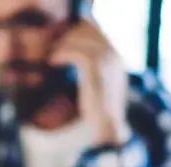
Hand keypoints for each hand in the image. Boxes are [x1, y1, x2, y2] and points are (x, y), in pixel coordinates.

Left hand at [51, 19, 130, 146]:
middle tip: (55, 46)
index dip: (80, 33)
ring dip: (65, 43)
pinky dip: (62, 53)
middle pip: (91, 31)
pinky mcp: (96, 71)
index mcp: (117, 62)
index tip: (63, 42)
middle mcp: (115, 59)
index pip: (99, 33)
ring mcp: (107, 64)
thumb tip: (75, 61)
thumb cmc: (98, 114)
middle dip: (71, 35)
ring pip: (83, 39)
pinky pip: (76, 52)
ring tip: (53, 55)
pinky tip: (53, 61)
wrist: (106, 130)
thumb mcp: (96, 89)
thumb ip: (91, 73)